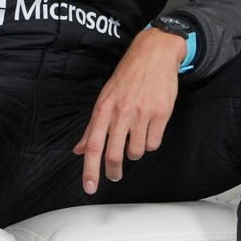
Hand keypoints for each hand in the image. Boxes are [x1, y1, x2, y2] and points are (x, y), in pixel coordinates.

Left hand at [73, 28, 186, 193]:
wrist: (155, 53)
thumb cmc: (129, 74)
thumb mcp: (105, 96)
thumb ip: (93, 126)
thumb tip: (79, 149)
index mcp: (104, 108)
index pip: (93, 145)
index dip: (90, 170)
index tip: (89, 187)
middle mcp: (121, 112)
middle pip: (114, 154)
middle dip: (113, 171)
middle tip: (114, 175)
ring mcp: (142, 113)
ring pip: (137, 152)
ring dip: (135, 151)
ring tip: (136, 137)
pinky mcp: (161, 113)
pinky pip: (154, 143)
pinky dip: (151, 141)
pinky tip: (149, 129)